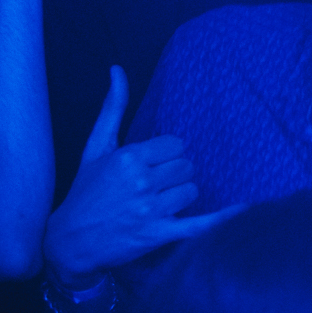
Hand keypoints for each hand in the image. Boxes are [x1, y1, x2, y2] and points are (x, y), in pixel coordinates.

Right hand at [43, 67, 241, 282]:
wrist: (68, 243)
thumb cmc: (84, 192)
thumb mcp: (95, 148)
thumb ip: (112, 108)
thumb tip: (117, 69)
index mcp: (129, 158)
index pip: (177, 145)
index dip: (167, 155)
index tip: (152, 165)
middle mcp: (141, 182)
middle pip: (187, 167)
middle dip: (174, 175)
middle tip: (153, 186)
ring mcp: (150, 210)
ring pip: (191, 190)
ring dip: (179, 197)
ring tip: (157, 204)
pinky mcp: (157, 234)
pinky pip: (199, 223)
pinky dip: (221, 218)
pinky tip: (243, 208)